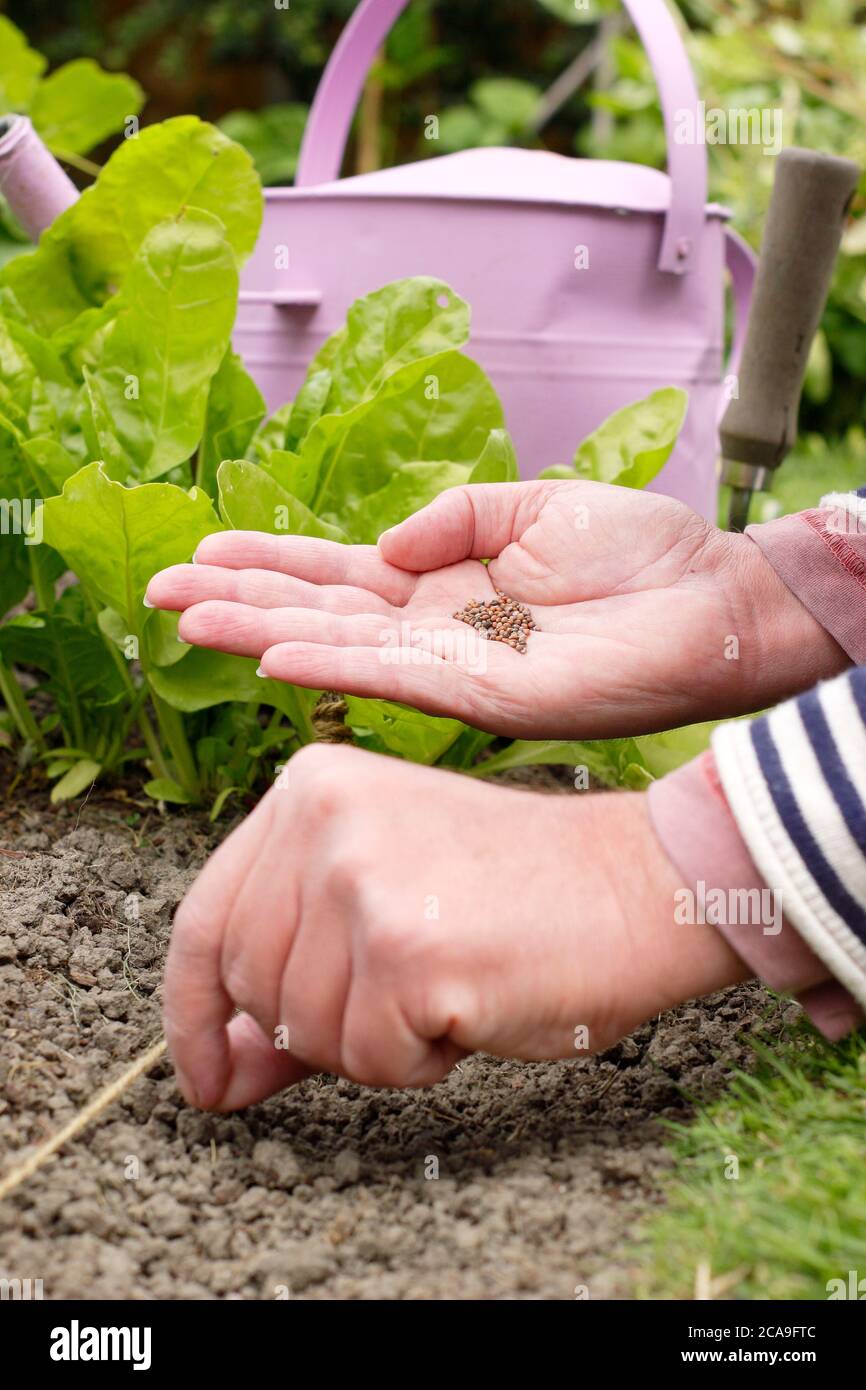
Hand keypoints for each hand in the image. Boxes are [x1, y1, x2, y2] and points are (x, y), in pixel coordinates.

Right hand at [145, 482, 847, 739]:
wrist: (714, 601)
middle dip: (239, 598)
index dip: (269, 561)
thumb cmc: (639, 555)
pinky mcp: (485, 696)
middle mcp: (436, 630)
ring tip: (187, 619)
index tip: (201, 548)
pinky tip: (276, 654)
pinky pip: (395, 679)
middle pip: (320, 610)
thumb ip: (454, 515)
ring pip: (340, 646)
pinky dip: (334, 666)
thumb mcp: (534, 505)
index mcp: (445, 583)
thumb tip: (386, 543)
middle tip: (157, 588)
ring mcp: (454, 666)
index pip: (339, 572)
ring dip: (262, 633)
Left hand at [163, 744, 747, 1109]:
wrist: (641, 885)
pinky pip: (372, 1062)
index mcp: (307, 788)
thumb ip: (294, 976)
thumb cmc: (521, 894)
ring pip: (306, 1035)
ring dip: (378, 1044)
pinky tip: (474, 1004)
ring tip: (450, 986)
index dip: (195, 1015)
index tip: (207, 1079)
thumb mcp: (387, 904)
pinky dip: (423, 1062)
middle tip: (407, 998)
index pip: (204, 921)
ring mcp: (360, 879)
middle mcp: (321, 818)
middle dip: (319, 1028)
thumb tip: (215, 1076)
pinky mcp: (407, 948)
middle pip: (251, 988)